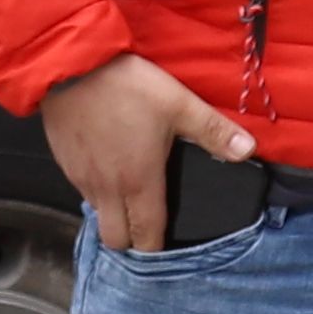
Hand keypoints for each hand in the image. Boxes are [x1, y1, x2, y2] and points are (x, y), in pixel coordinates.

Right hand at [40, 53, 245, 249]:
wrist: (70, 65)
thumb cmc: (125, 86)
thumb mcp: (178, 103)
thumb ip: (213, 131)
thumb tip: (248, 149)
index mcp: (138, 182)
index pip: (146, 237)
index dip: (158, 247)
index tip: (168, 241)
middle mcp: (107, 190)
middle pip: (115, 240)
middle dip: (132, 239)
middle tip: (147, 221)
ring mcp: (81, 178)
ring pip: (98, 215)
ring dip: (113, 213)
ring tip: (130, 192)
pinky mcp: (64, 163)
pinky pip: (83, 191)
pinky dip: (97, 190)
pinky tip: (109, 166)